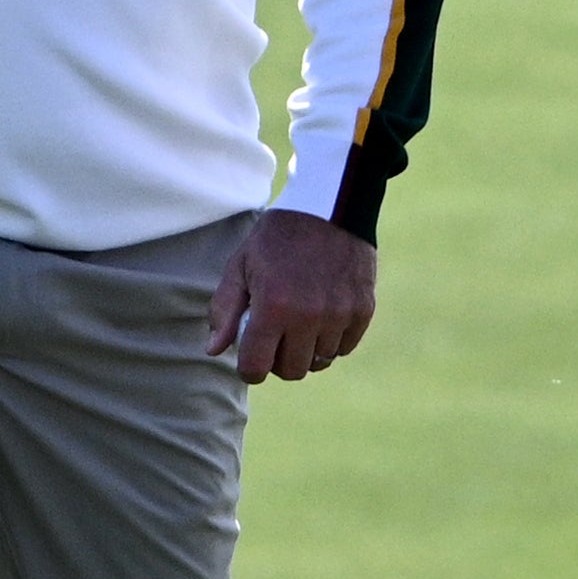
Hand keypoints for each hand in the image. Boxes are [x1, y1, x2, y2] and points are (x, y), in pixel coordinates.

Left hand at [209, 210, 375, 383]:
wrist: (330, 207)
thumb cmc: (277, 237)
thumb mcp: (241, 265)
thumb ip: (225, 310)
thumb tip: (214, 350)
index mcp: (274, 307)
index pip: (256, 367)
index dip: (249, 366)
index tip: (251, 354)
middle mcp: (308, 317)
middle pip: (291, 371)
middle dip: (279, 360)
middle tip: (276, 336)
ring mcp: (340, 315)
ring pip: (320, 361)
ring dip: (307, 349)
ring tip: (301, 322)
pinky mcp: (363, 309)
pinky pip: (344, 347)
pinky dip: (332, 339)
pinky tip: (323, 316)